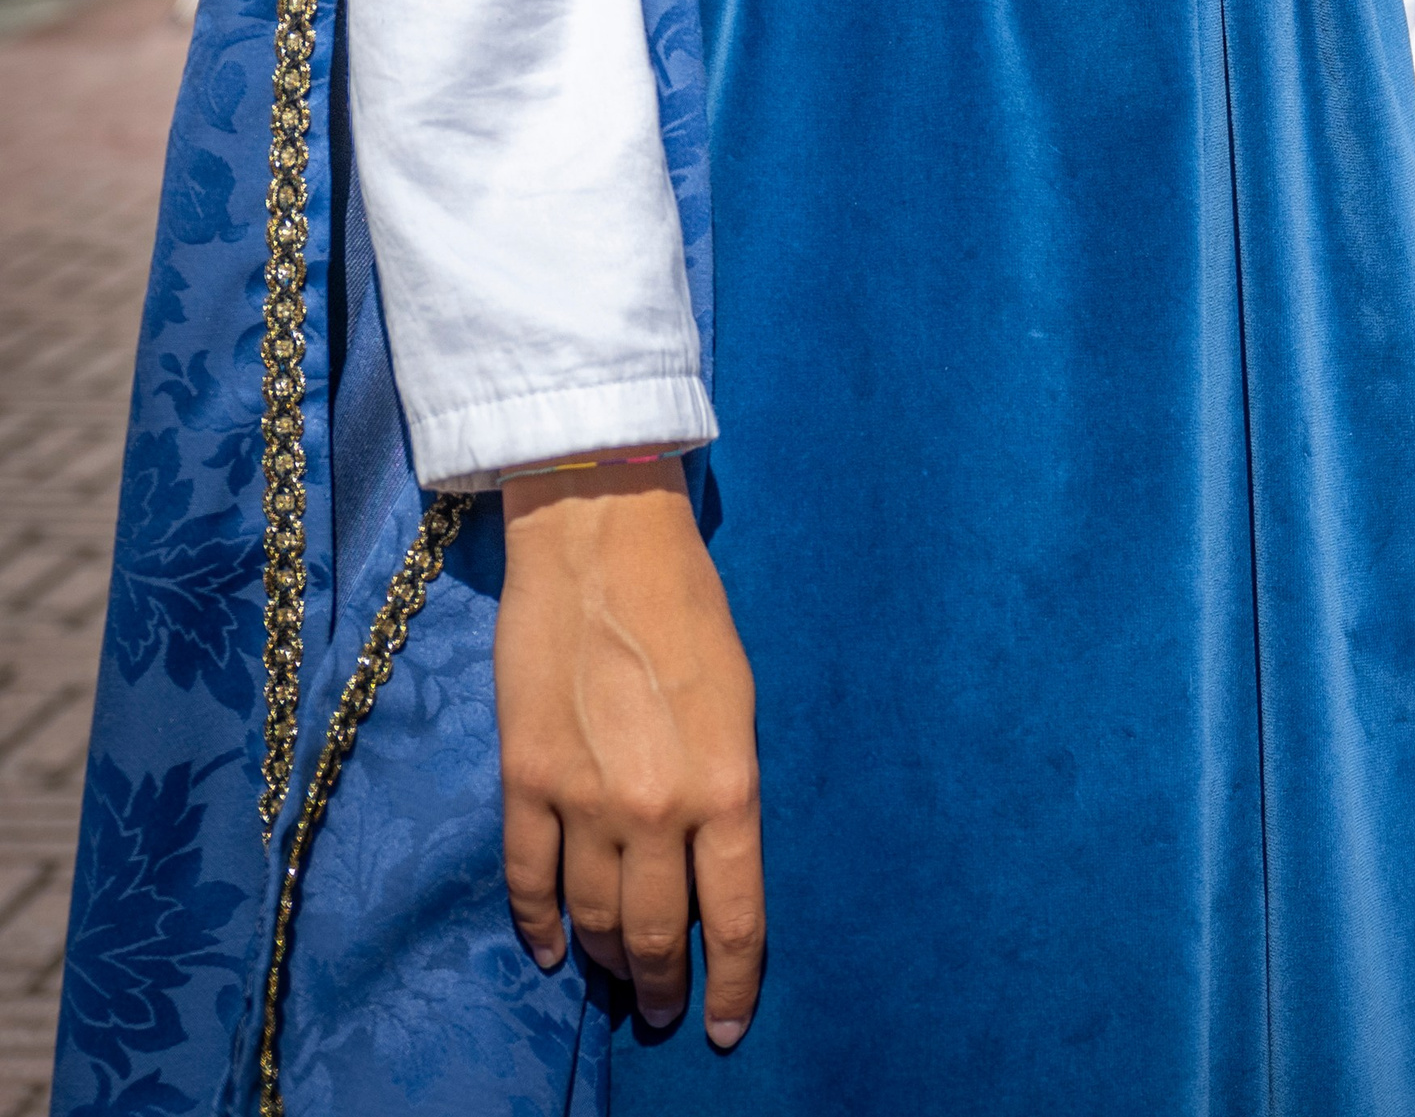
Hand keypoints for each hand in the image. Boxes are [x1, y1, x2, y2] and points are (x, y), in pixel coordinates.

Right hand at [495, 460, 763, 1047]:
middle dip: (664, 985)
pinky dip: (541, 925)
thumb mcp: (740, 699)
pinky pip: (529, 880)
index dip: (735, 984)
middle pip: (659, 934)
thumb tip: (711, 861)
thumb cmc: (687, 605)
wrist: (601, 537)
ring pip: (595, 918)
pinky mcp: (525, 779)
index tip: (728, 1026)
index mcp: (727, 785)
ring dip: (607, 959)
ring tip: (617, 979)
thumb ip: (726, 788)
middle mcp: (657, 807)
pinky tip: (554, 949)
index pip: (737, 918)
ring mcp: (584, 798)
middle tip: (662, 1010)